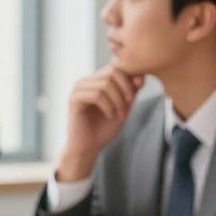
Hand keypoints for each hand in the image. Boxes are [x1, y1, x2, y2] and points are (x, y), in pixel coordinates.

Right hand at [57, 65, 143, 181]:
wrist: (88, 148)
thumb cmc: (104, 128)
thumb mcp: (124, 107)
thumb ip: (131, 91)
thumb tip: (141, 75)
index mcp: (95, 80)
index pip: (116, 67)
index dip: (129, 79)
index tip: (133, 98)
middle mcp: (85, 81)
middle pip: (112, 72)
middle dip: (125, 89)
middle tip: (129, 106)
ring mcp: (78, 89)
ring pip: (106, 84)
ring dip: (118, 101)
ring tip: (120, 115)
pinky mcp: (74, 99)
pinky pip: (96, 95)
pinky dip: (108, 106)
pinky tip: (110, 116)